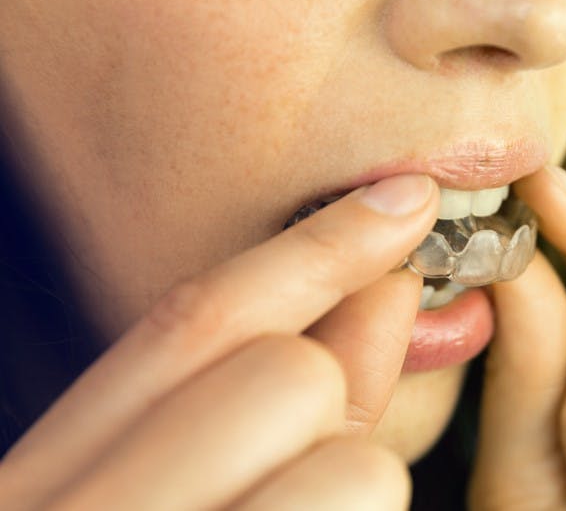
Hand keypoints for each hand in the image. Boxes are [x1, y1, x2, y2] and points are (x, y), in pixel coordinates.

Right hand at [0, 175, 438, 509]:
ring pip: (359, 463)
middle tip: (303, 457)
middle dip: (333, 399)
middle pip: (290, 376)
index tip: (403, 204)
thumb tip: (381, 289)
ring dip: (354, 482)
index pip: (191, 320)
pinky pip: (365, 504)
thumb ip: (255, 394)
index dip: (316, 249)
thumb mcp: (161, 483)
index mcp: (43, 479)